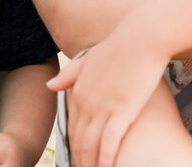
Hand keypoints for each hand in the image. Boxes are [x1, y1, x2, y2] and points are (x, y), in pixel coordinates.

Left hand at [46, 35, 168, 166]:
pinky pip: (109, 143)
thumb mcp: (89, 58)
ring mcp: (103, 107)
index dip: (75, 147)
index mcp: (79, 91)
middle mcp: (86, 102)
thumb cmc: (121, 46)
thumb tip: (49, 85)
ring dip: (91, 164)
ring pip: (91, 145)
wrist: (142, 37)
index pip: (73, 127)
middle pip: (79, 140)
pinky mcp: (122, 111)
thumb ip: (69, 75)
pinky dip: (106, 159)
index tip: (80, 161)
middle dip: (81, 160)